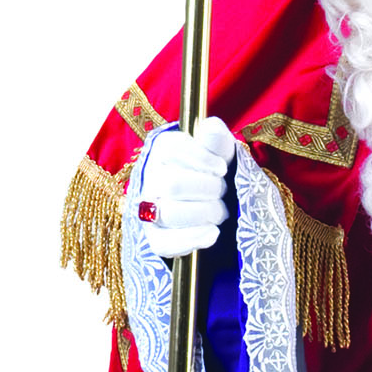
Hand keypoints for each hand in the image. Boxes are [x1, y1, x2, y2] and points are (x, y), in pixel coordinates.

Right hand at [133, 118, 236, 257]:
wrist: (220, 206)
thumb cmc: (218, 174)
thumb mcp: (223, 153)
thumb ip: (217, 139)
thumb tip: (210, 128)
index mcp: (162, 151)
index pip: (172, 149)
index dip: (201, 159)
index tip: (222, 168)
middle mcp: (149, 178)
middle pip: (173, 184)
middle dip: (208, 190)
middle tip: (223, 191)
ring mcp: (149, 209)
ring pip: (169, 213)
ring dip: (205, 213)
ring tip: (219, 212)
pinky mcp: (154, 237)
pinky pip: (164, 243)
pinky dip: (192, 238)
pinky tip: (212, 233)